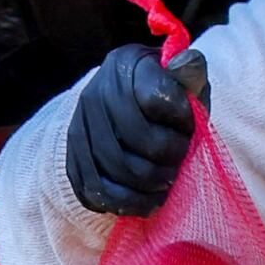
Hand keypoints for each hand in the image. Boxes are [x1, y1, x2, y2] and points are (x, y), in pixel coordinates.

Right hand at [64, 45, 203, 217]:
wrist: (117, 119)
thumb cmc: (162, 100)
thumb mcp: (181, 82)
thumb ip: (190, 76)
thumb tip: (191, 62)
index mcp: (125, 65)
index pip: (159, 99)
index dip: (184, 119)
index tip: (189, 123)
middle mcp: (95, 93)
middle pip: (143, 139)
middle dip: (173, 154)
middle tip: (182, 156)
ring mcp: (79, 129)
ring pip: (124, 169)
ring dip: (156, 181)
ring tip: (169, 178)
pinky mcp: (73, 162)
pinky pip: (103, 192)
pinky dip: (134, 202)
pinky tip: (152, 199)